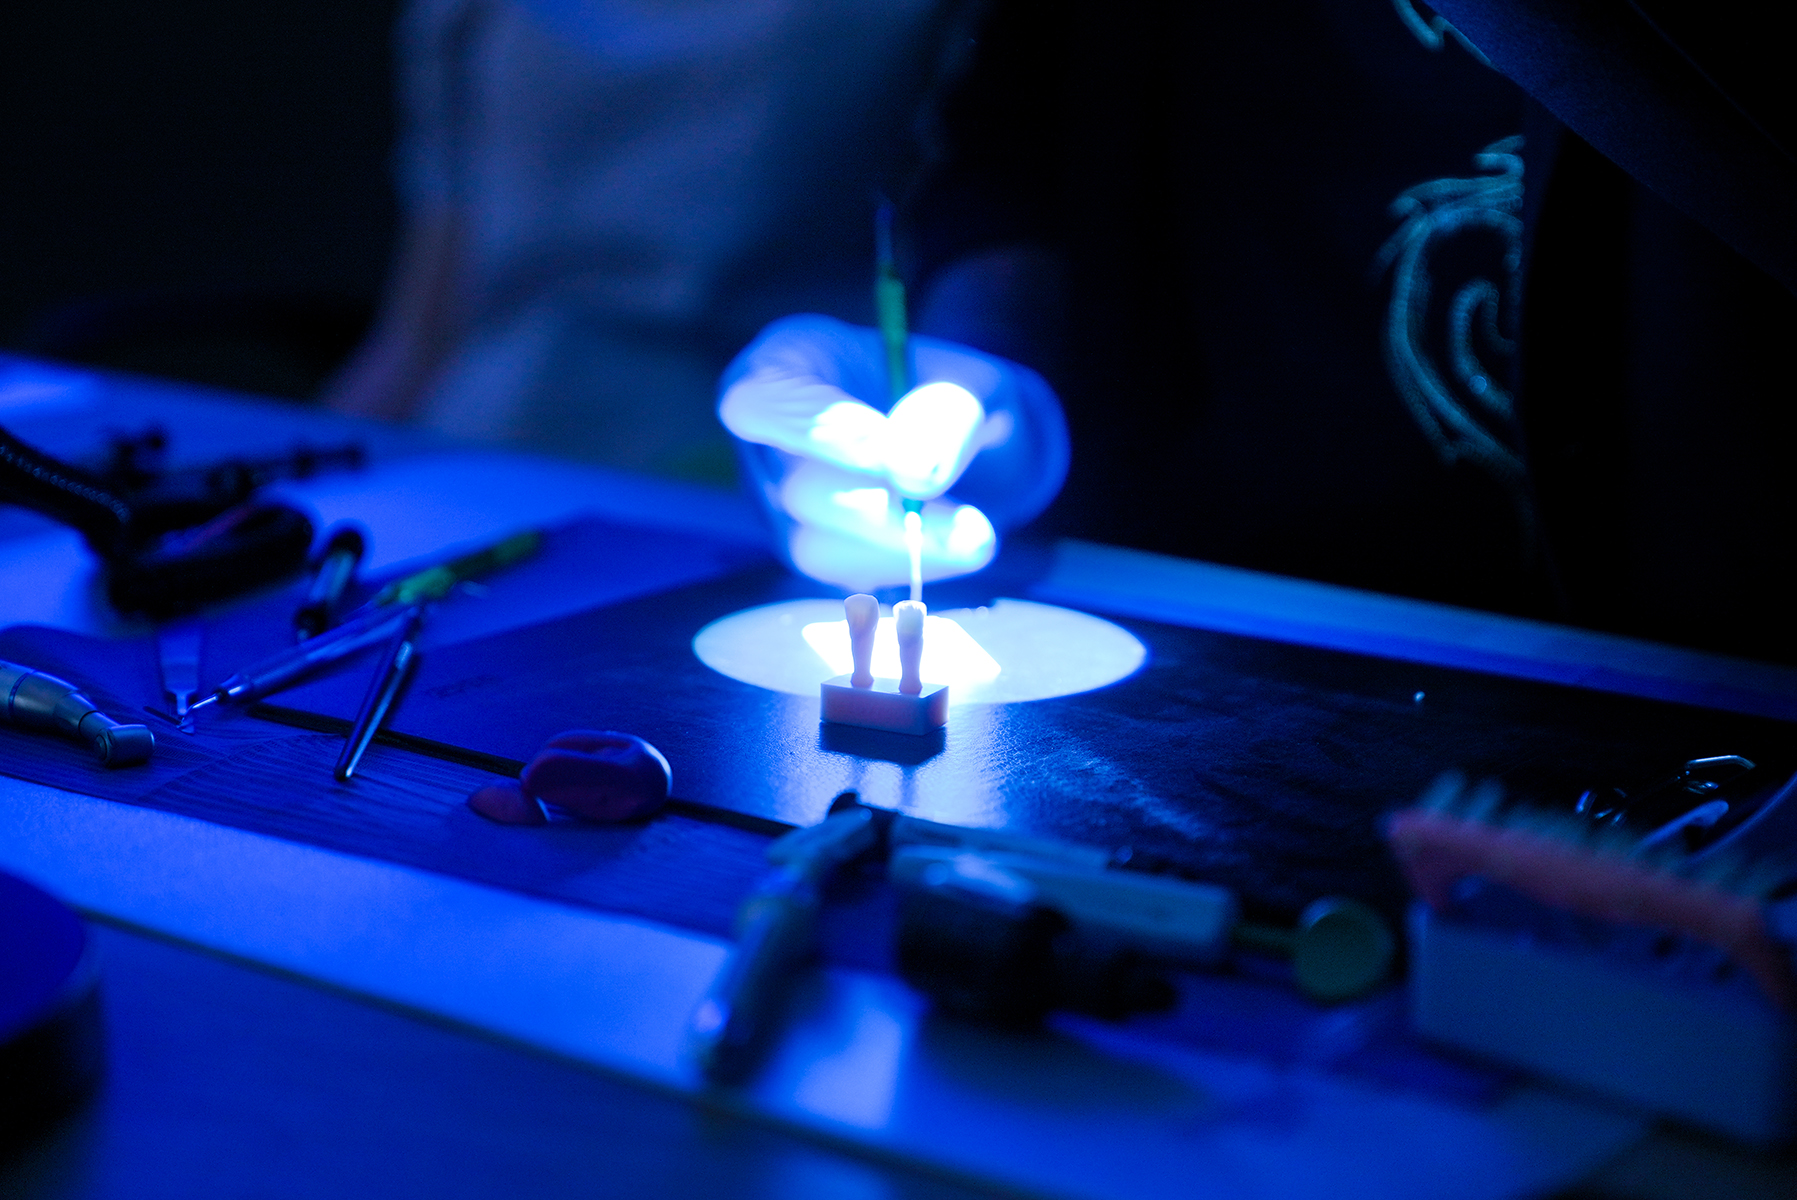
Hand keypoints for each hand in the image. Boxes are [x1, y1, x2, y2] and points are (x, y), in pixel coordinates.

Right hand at [718, 314, 1066, 589]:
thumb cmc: (956, 396)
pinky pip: (849, 577)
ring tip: (978, 536)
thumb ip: (946, 413)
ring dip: (902, 547)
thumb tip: (914, 473)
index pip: (758, 403)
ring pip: (816, 544)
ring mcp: (782, 509)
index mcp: (784, 367)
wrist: (971, 446)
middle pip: (797, 488)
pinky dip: (908, 567)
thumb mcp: (970, 384)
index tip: (890, 451)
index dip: (820, 431)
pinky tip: (957, 546)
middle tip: (966, 521)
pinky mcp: (816, 556)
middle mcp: (767, 444)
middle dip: (881, 507)